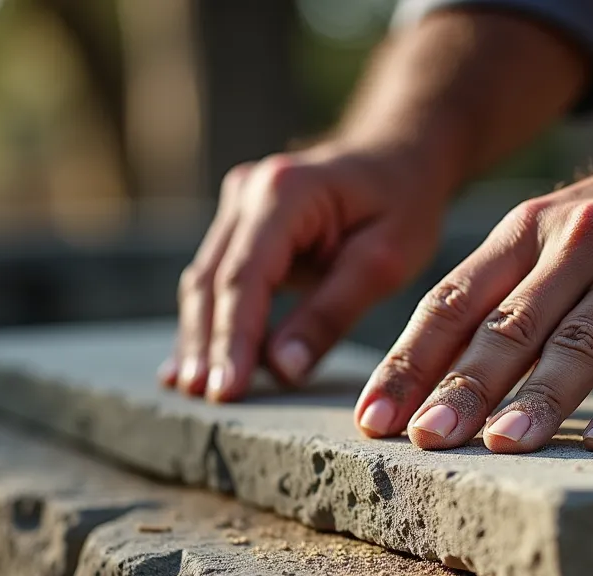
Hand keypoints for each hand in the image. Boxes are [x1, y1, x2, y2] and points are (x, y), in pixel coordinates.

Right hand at [161, 142, 446, 400]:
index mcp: (286, 192)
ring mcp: (237, 203)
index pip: (246, 277)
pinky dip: (211, 322)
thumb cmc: (402, 205)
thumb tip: (280, 371)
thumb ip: (331, 314)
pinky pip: (217, 278)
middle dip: (208, 345)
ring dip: (200, 338)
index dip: (233, 338)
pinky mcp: (238, 223)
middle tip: (203, 402)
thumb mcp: (383, 263)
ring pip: (206, 282)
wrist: (400, 157)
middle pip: (214, 281)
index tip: (225, 391)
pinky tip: (192, 366)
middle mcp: (248, 190)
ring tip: (190, 393)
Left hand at [352, 143, 592, 450]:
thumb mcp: (555, 235)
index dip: (410, 361)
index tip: (375, 417)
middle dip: (461, 387)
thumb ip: (508, 297)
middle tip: (425, 439)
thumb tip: (439, 386)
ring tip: (503, 446)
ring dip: (539, 398)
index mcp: (525, 230)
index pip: (452, 301)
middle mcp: (575, 242)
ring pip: (578, 342)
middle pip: (507, 326)